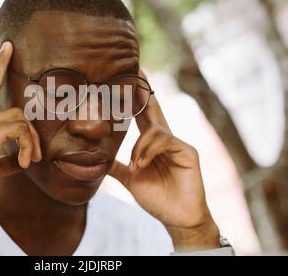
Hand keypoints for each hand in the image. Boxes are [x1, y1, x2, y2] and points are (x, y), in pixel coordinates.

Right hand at [0, 41, 41, 217]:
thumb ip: (5, 161)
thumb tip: (19, 161)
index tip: (7, 46)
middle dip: (6, 72)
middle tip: (12, 55)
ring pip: (20, 116)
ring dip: (32, 139)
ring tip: (31, 160)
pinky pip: (20, 130)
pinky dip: (28, 147)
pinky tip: (24, 164)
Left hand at [109, 69, 219, 249]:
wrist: (177, 219)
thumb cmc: (158, 199)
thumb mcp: (132, 180)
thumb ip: (118, 168)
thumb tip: (99, 160)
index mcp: (151, 144)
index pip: (141, 115)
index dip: (134, 98)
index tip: (126, 79)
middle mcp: (165, 139)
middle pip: (153, 109)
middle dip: (144, 90)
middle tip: (136, 69)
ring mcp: (178, 144)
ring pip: (155, 130)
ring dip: (140, 147)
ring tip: (136, 166)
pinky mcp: (188, 152)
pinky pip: (164, 141)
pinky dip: (149, 151)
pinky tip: (142, 164)